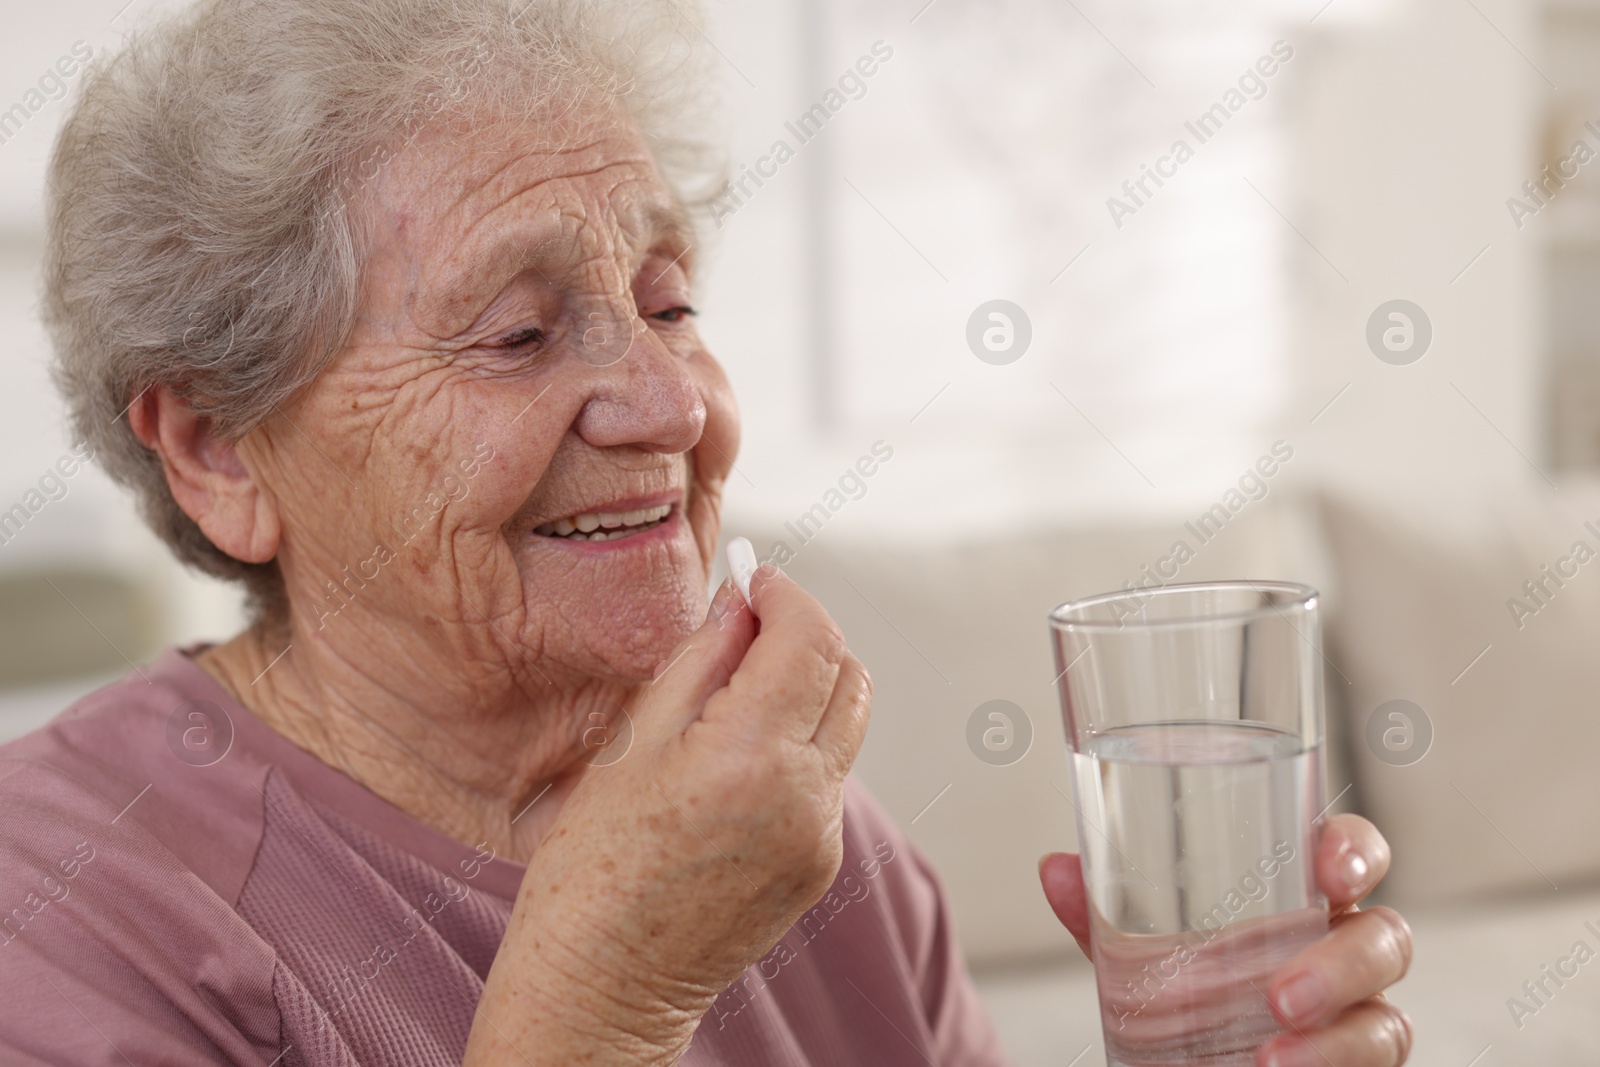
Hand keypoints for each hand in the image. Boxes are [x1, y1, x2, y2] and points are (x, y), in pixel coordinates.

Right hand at [466, 567, 872, 1065]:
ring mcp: (822, 836)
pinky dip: (798, 744)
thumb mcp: (630, 744)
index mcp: (750, 758)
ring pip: (845, 724)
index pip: (811, 639)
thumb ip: (701, 660)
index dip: (786, 595)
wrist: (603, 986)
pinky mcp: (821, 865)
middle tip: (749, 625)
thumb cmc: (590, 870)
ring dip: (807, 688)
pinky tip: (735, 760)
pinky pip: (828, 776)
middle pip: (848, 675)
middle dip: (807, 634)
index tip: (755, 580)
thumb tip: (741, 600)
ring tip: (733, 695)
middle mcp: (805, 797)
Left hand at [1039, 814, 1412, 1066]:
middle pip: (1385, 940)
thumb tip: (1056, 869)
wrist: (1187, 1064)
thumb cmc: (1186, 988)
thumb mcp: (1139, 950)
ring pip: (1386, 1025)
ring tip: (1272, 1063)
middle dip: (1345, 964)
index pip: (1351, 855)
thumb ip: (1104, 912)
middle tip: (1283, 998)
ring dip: (1337, 1046)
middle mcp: (1342, 954)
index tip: (1334, 871)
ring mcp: (1358, 1020)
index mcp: (1300, 901)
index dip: (1357, 853)